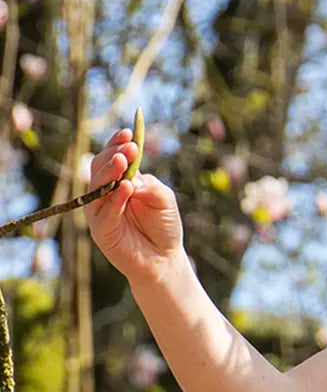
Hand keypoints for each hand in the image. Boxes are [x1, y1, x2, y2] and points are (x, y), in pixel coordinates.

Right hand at [85, 127, 183, 281]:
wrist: (165, 259)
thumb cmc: (164, 226)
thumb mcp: (164, 199)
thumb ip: (150, 185)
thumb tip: (133, 178)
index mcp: (120, 181)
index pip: (111, 158)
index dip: (117, 144)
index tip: (128, 133)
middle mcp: (106, 194)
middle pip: (100, 168)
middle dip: (113, 155)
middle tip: (128, 148)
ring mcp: (101, 212)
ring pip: (97, 188)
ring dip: (110, 173)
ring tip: (123, 162)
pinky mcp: (101, 231)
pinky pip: (104, 213)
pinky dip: (114, 200)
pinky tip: (125, 188)